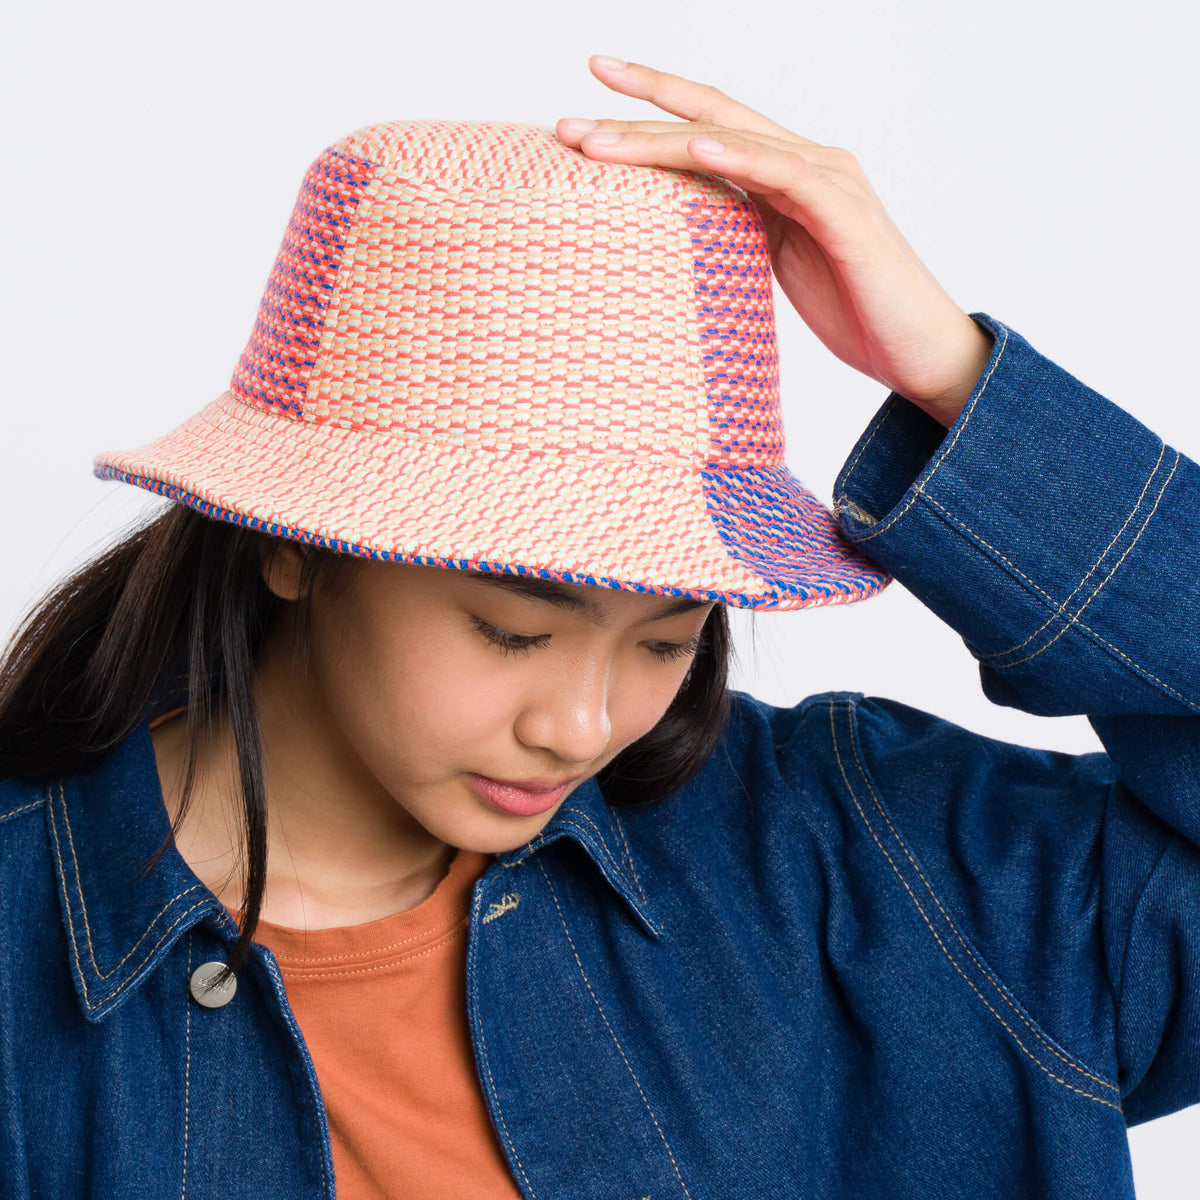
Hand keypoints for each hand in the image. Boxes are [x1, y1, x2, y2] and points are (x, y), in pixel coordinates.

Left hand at [556, 56, 993, 427]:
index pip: (707, 130)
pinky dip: (740, 159)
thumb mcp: (774, 266)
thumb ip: (736, 232)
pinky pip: (787, 177)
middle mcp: (805, 163)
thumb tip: (679, 230)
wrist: (918, 350)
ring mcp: (828, 182)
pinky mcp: (846, 214)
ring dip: (661, 139)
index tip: (584, 109)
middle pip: (709, 122)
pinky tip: (694, 150)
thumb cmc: (853, 310)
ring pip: (733, 142)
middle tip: (565, 126)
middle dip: (633, 117)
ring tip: (598, 141)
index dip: (648, 112)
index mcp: (784, 176)